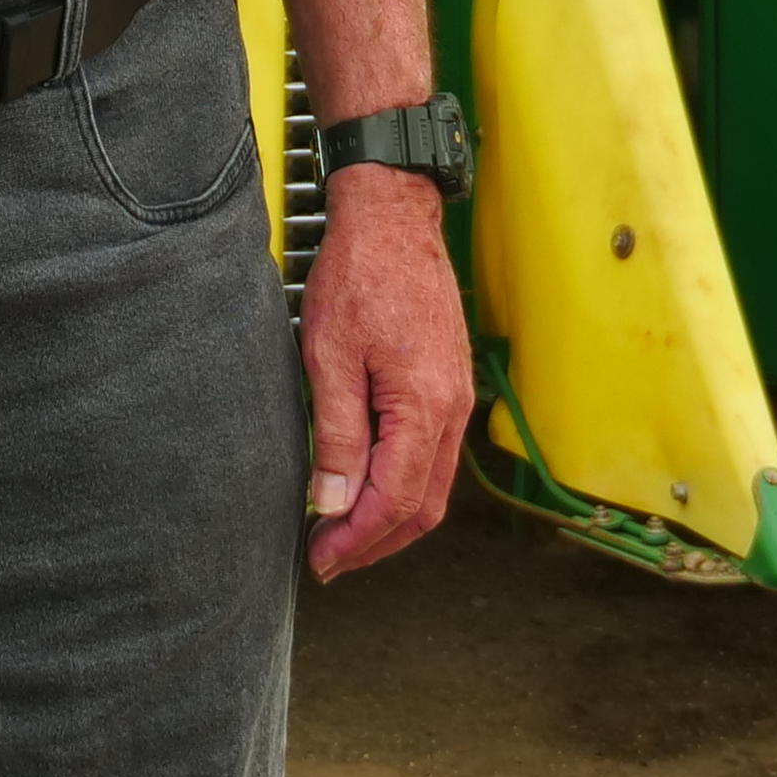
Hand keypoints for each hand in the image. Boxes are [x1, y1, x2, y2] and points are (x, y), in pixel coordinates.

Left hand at [298, 167, 469, 580]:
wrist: (394, 216)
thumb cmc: (358, 275)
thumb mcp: (330, 356)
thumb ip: (337, 435)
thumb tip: (333, 504)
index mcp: (425, 406)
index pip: (396, 501)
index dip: (357, 540)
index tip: (320, 560)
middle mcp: (452, 410)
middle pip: (424, 507)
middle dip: (376, 543)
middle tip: (328, 560)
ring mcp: (456, 398)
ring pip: (432, 485)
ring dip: (389, 518)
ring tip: (341, 533)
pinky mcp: (449, 385)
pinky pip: (433, 455)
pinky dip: (402, 485)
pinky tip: (366, 486)